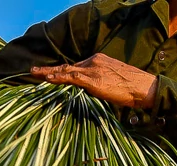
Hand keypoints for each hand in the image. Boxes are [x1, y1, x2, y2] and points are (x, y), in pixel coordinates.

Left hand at [31, 54, 158, 109]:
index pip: (75, 66)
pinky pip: (71, 77)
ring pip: (65, 70)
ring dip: (48, 72)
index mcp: (98, 61)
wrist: (143, 87)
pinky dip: (58, 77)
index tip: (49, 73)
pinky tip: (48, 79)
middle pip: (67, 66)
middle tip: (33, 70)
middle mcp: (93, 61)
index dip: (61, 70)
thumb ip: (100, 84)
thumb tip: (92, 92)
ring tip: (34, 73)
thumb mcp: (113, 83)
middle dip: (49, 69)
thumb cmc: (132, 89)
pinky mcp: (93, 79)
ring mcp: (92, 69)